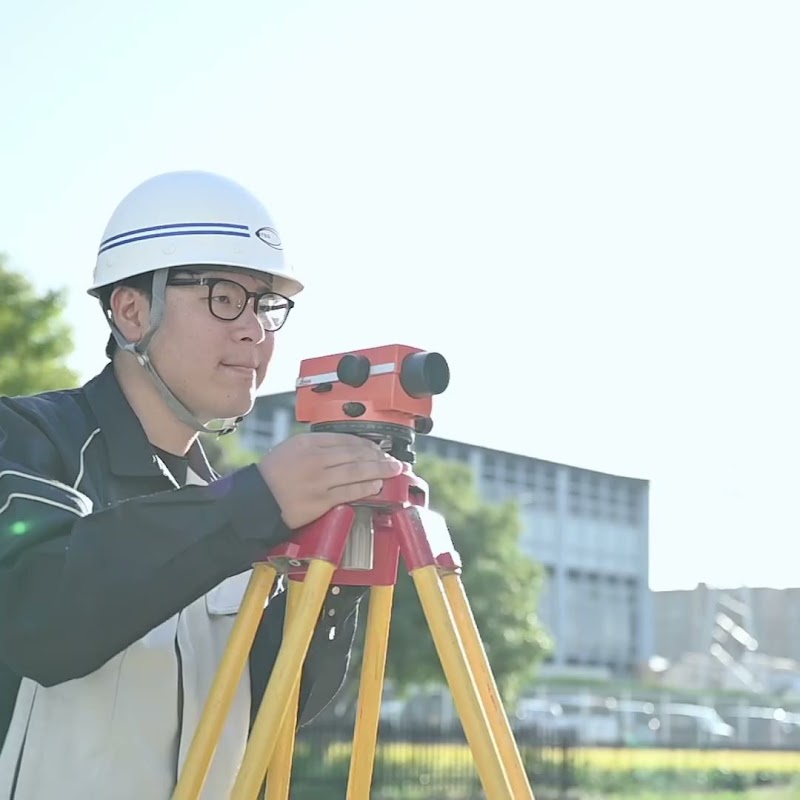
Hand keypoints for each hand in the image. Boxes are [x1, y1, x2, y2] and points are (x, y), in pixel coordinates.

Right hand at [257, 432, 403, 528]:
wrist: (256, 500)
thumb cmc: (272, 475)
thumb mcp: (292, 448)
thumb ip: (317, 446)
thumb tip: (346, 448)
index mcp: (308, 442)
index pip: (346, 439)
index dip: (367, 444)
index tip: (378, 448)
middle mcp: (314, 458)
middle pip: (355, 453)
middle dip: (379, 456)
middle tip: (394, 460)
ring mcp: (318, 480)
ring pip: (356, 471)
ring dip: (379, 470)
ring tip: (393, 471)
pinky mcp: (320, 500)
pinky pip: (348, 492)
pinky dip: (365, 488)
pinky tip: (377, 486)